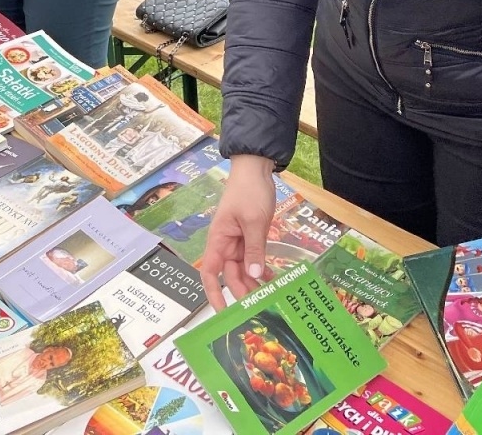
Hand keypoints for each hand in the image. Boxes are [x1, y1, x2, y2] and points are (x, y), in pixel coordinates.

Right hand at [198, 154, 275, 306]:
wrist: (255, 169)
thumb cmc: (249, 191)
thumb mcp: (254, 221)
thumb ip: (254, 248)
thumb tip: (254, 276)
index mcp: (218, 239)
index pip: (209, 273)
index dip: (213, 293)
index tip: (221, 312)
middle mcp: (225, 243)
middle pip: (230, 275)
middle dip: (241, 292)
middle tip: (259, 308)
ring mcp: (238, 241)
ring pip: (243, 269)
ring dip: (253, 282)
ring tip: (267, 297)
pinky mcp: (250, 237)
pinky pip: (253, 258)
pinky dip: (260, 268)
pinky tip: (272, 278)